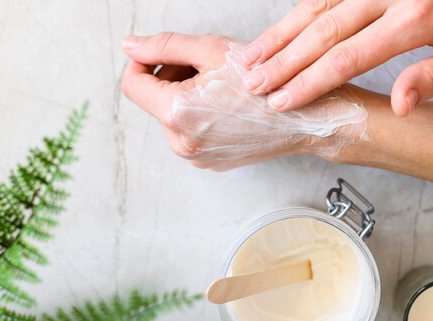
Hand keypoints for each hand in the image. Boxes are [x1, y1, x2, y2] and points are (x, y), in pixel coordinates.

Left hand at [121, 33, 367, 170]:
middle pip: (153, 100)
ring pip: (171, 116)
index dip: (143, 62)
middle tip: (203, 66)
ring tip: (218, 86)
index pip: (132, 84)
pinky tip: (224, 105)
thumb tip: (130, 46)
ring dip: (184, 95)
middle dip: (170, 77)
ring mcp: (194, 157)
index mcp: (178, 114)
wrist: (303, 118)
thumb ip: (165, 45)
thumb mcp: (212, 51)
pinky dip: (197, 115)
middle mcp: (181, 143)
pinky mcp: (206, 162)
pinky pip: (188, 132)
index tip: (162, 54)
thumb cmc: (266, 83)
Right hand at [241, 0, 432, 115]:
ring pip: (314, 9)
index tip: (284, 101)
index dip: (310, 83)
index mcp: (414, 19)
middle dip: (283, 63)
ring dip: (279, 37)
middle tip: (254, 86)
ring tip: (249, 61)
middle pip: (322, 33)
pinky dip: (293, 16)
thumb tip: (398, 107)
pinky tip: (273, 35)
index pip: (348, 58)